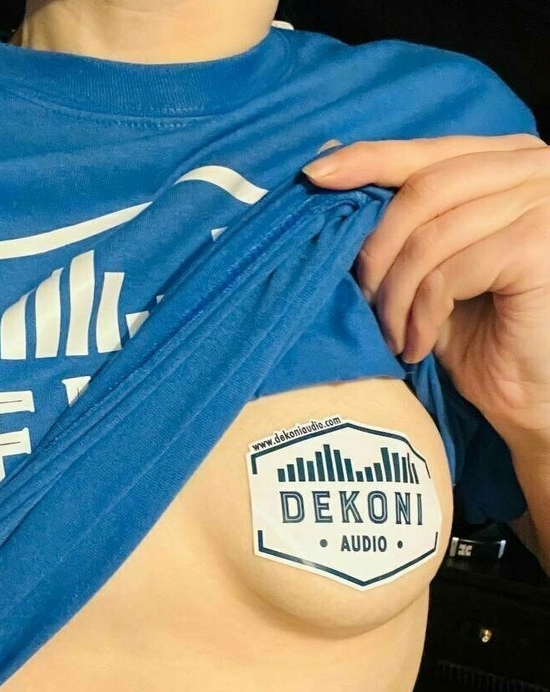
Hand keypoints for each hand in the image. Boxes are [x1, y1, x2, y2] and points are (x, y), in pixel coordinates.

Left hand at [303, 135, 549, 452]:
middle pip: (423, 189)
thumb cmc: (482, 327)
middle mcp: (533, 168)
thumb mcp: (430, 261)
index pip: (426, 150)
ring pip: (429, 236)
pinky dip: (419, 315)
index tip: (314, 176)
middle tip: (362, 294)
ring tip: (389, 331)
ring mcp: (542, 204)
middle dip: (376, 247)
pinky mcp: (537, 247)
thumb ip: (397, 216)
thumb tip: (325, 168)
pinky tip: (415, 344)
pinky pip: (447, 273)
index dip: (366, 160)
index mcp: (508, 160)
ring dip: (394, 293)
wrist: (532, 393)